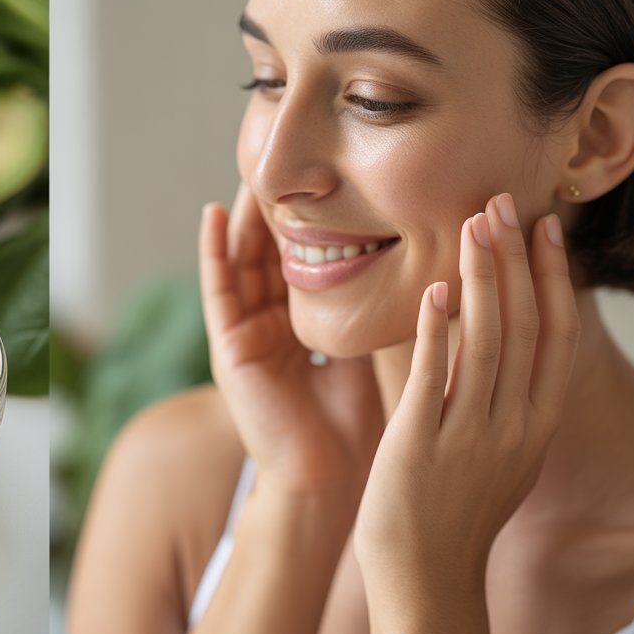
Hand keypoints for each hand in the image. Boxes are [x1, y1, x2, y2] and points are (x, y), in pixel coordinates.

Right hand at [199, 184, 384, 503]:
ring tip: (251, 169)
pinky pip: (218, 289)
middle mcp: (270, 324)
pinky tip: (216, 213)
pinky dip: (214, 250)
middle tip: (284, 154)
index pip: (305, 258)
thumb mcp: (372, 347)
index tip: (328, 171)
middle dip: (276, 205)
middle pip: (271, 251)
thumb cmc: (360, 423)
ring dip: (244, 216)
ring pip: (242, 260)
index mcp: (303, 326)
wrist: (333, 479)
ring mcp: (246, 334)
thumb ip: (377, 305)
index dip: (313, 216)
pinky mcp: (229, 348)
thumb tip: (420, 254)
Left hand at [353, 193, 579, 598]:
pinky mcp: (423, 445)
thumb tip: (494, 341)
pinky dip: (438, 330)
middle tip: (505, 202)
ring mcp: (470, 435)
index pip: (553, 336)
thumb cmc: (452, 512)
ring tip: (473, 226)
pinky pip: (436, 377)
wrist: (425, 577)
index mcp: (534, 425)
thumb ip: (502, 401)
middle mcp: (513, 426)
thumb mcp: (498, 453)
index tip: (545, 229)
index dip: (552, 277)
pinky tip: (435, 291)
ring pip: (486, 341)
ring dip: (481, 278)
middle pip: (524, 326)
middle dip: (516, 259)